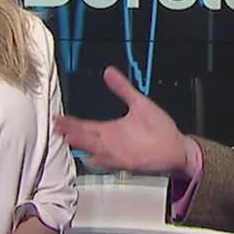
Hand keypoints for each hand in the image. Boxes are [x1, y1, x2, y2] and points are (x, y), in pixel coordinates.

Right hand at [53, 65, 187, 172]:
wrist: (176, 146)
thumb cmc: (158, 127)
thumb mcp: (139, 102)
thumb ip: (122, 88)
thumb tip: (109, 72)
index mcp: (110, 129)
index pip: (85, 125)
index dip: (71, 122)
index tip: (58, 117)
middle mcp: (110, 142)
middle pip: (86, 137)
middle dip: (72, 132)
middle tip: (57, 126)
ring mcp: (118, 153)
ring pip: (95, 149)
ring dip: (83, 145)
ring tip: (70, 138)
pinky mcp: (129, 162)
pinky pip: (112, 162)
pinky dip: (103, 160)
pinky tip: (92, 158)